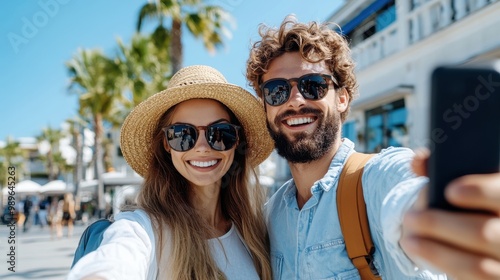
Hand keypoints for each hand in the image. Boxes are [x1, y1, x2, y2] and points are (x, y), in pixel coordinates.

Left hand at [400, 149, 499, 279]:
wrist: (479, 234)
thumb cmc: (468, 203)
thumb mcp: (461, 183)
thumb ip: (441, 169)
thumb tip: (419, 160)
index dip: (482, 192)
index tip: (451, 190)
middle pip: (484, 233)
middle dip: (441, 225)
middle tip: (409, 217)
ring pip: (478, 265)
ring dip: (436, 251)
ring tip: (408, 239)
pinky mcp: (496, 278)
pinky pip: (472, 279)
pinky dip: (443, 265)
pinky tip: (420, 252)